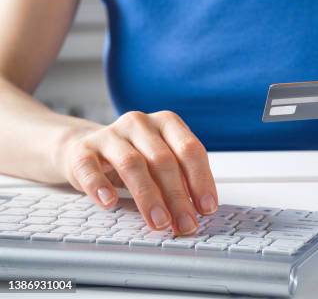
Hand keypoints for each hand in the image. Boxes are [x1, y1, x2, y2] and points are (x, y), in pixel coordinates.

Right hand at [55, 110, 216, 234]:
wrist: (88, 149)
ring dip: (148, 197)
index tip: (206, 208)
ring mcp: (110, 134)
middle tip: (184, 224)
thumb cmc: (136, 157)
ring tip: (159, 222)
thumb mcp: (163, 162)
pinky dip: (101, 187)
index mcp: (166, 122)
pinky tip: (110, 203)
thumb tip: (197, 211)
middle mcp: (140, 123)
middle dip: (177, 197)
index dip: (201, 180)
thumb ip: (182, 180)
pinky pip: (90, 168)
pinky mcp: (83, 150)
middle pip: (163, 160)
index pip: (190, 150)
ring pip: (132, 165)